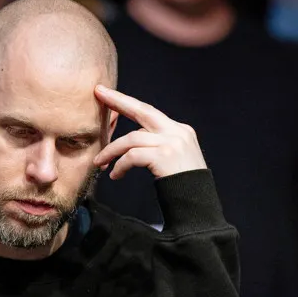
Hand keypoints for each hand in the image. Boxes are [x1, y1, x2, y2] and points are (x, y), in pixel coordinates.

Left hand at [92, 85, 206, 179]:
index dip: (127, 102)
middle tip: (98, 94)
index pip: (149, 112)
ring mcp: (172, 142)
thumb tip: (132, 141)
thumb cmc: (183, 186)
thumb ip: (158, 145)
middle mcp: (177, 132)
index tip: (108, 93)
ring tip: (99, 163)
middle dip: (118, 100)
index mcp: (180, 130)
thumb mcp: (174, 159)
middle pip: (142, 110)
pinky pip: (132, 156)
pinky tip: (115, 175)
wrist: (199, 203)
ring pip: (131, 139)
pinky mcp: (165, 155)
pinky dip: (120, 165)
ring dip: (111, 150)